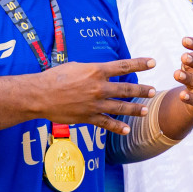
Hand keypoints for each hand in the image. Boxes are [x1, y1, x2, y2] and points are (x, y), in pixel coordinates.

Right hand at [29, 57, 156, 135]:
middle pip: (126, 89)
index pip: (124, 66)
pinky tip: (127, 129)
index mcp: (96, 70)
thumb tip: (101, 70)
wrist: (39, 95)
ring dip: (135, 109)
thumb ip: (92, 69)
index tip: (153, 62)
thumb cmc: (55, 77)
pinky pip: (106, 123)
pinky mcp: (87, 117)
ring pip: (120, 107)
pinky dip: (117, 127)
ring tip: (146, 110)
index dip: (140, 64)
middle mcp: (99, 87)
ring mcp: (94, 104)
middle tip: (153, 91)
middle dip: (142, 90)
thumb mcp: (76, 66)